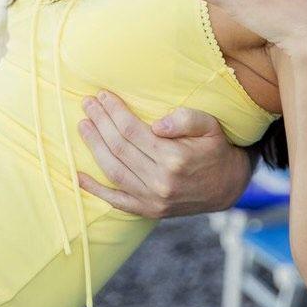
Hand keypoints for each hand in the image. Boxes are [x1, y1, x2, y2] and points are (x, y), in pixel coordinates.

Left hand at [76, 90, 252, 218]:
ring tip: (83, 126)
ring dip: (94, 147)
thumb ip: (186, 119)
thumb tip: (158, 123)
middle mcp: (161, 181)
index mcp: (174, 158)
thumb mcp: (210, 126)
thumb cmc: (215, 148)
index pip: (132, 131)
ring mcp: (153, 200)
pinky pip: (117, 201)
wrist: (227, 186)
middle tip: (87, 104)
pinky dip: (96, 190)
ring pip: (114, 171)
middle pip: (119, 148)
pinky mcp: (149, 211)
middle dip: (100, 123)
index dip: (114, 111)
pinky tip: (79, 176)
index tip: (102, 95)